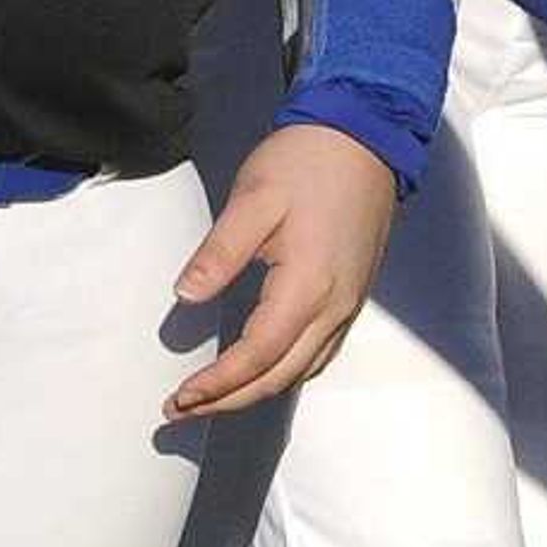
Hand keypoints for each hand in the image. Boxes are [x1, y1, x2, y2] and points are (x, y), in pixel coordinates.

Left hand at [166, 123, 399, 419]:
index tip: (180, 398)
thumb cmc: (308, 161)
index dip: (217, 384)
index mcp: (308, 286)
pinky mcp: (353, 295)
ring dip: (256, 392)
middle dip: (229, 401)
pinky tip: (261, 370)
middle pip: (279, 377)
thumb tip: (184, 297)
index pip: (256, 356)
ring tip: (212, 398)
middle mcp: (334, 307)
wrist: (366, 136)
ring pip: (301, 371)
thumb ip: (219, 252)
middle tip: (182, 410)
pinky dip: (285, 374)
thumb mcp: (254, 199)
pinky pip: (319, 354)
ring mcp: (349, 305)